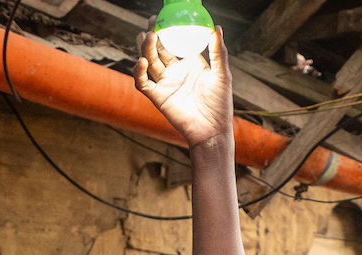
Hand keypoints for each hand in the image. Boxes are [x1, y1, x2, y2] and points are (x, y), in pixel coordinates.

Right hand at [134, 25, 233, 149]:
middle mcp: (175, 70)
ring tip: (148, 37)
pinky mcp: (158, 97)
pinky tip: (142, 62)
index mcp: (190, 62)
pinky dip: (139, 72)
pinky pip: (143, 83)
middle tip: (152, 22)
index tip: (165, 16)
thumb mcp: (222, 74)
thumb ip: (218, 52)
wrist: (212, 131)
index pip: (176, 41)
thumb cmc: (220, 104)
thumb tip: (216, 28)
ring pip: (149, 61)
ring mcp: (165, 83)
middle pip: (159, 48)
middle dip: (153, 35)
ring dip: (146, 49)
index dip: (169, 29)